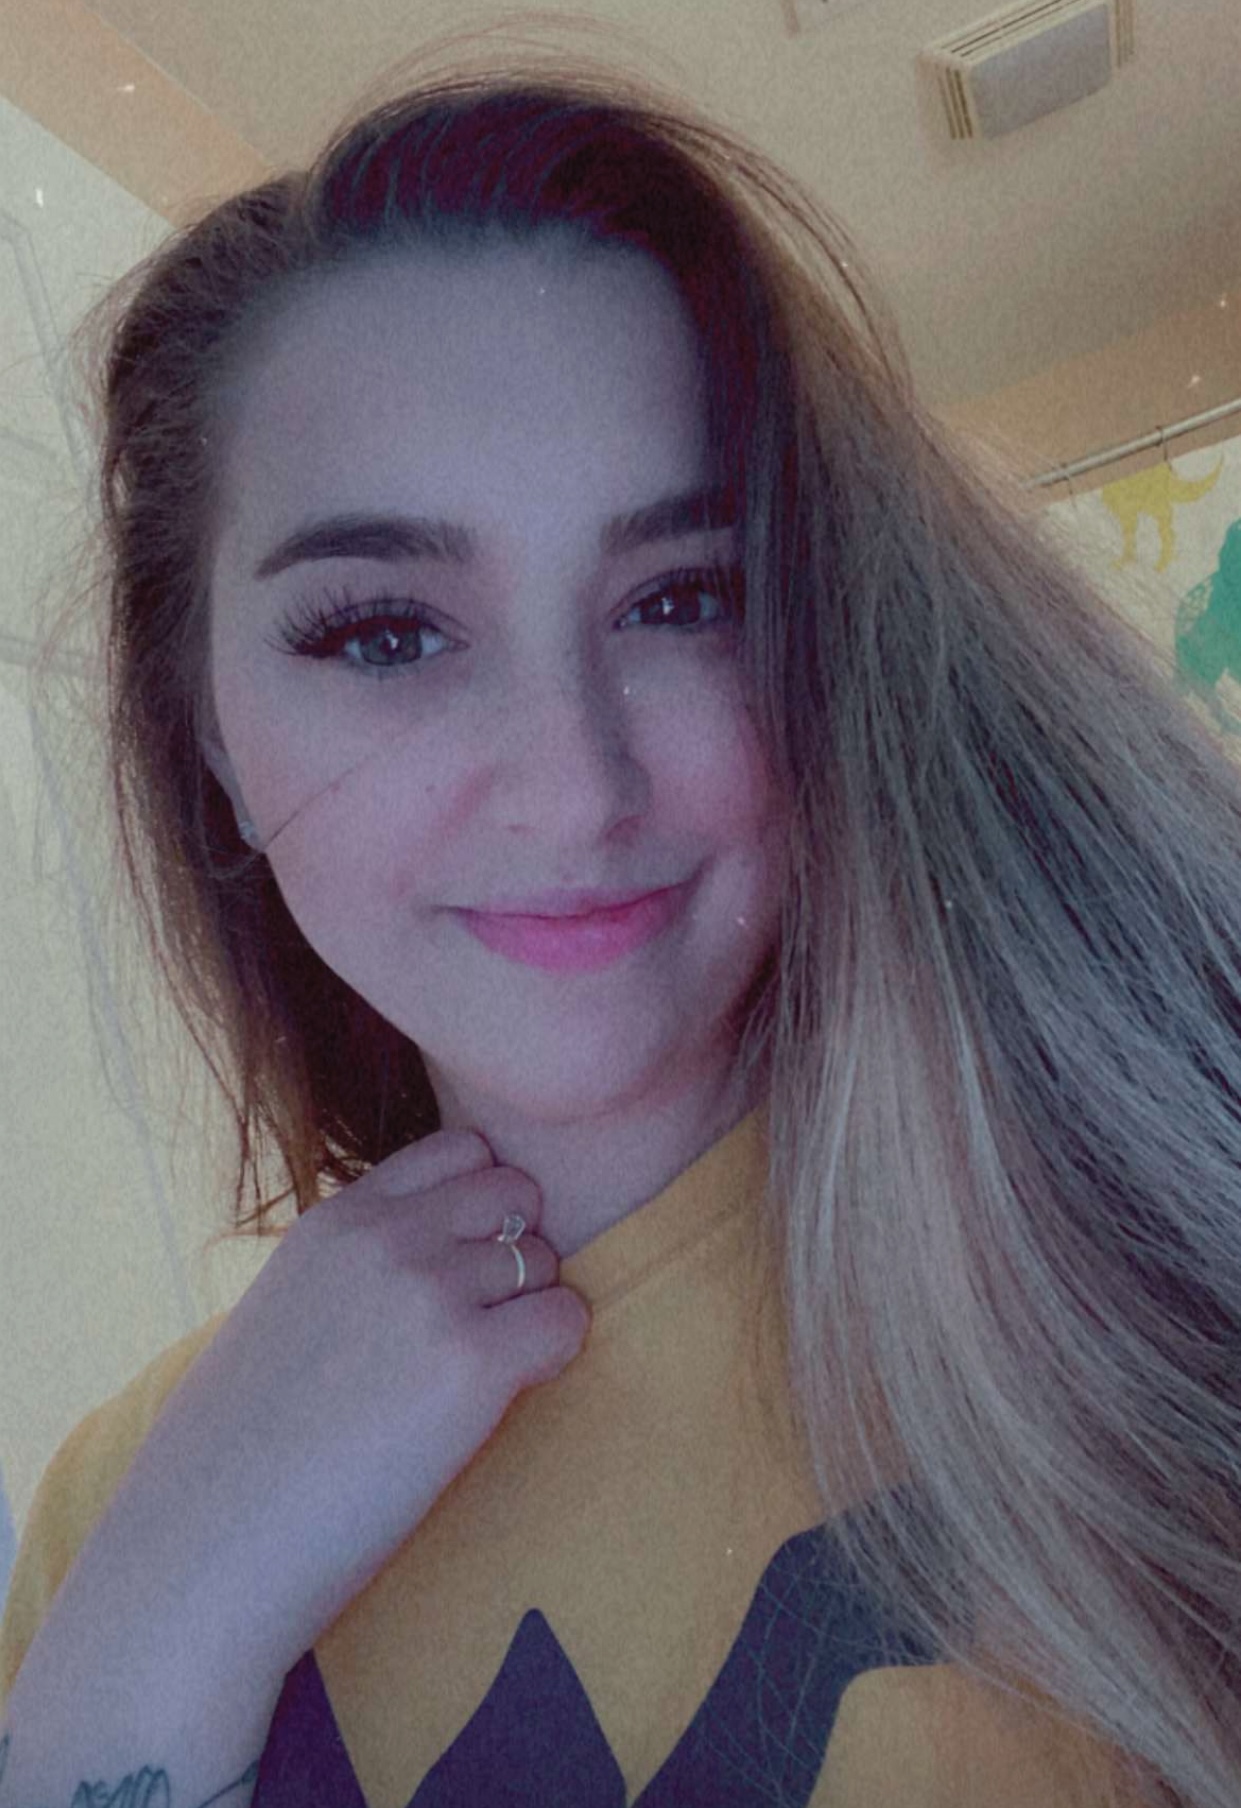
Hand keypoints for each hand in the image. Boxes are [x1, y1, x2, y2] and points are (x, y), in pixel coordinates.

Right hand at [87, 1129, 588, 1684]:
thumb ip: (354, 1264)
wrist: (208, 1541)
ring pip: (543, 1260)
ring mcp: (430, 1295)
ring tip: (485, 1372)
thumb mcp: (284, 1307)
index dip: (480, 1203)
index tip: (463, 1263)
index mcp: (336, 1219)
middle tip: (485, 1321)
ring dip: (532, 1308)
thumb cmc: (240, 1448)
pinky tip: (505, 1399)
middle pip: (515, 1192)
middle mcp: (386, 1239)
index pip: (461, 1149)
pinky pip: (565, 1321)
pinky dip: (556, 1355)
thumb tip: (431, 1259)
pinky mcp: (471, 1365)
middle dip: (516, 1247)